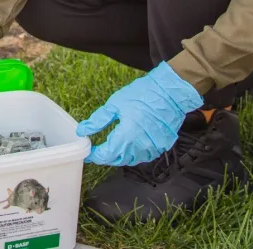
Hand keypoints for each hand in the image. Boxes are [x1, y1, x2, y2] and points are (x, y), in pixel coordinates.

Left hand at [76, 61, 202, 166]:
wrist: (170, 92)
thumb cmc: (143, 94)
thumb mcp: (115, 104)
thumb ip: (98, 121)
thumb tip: (83, 130)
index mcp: (126, 137)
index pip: (105, 156)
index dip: (95, 155)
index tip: (88, 151)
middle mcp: (139, 148)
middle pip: (117, 160)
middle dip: (106, 156)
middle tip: (98, 148)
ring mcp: (152, 149)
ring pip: (130, 160)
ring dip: (119, 156)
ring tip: (111, 146)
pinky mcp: (161, 147)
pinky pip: (143, 156)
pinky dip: (133, 154)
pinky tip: (129, 145)